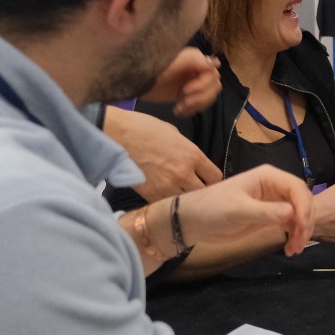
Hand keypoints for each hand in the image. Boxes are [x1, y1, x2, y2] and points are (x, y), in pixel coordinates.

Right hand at [106, 107, 221, 200]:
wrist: (118, 135)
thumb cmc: (146, 129)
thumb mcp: (175, 134)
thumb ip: (188, 151)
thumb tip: (193, 163)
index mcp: (193, 155)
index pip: (215, 177)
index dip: (213, 180)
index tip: (207, 181)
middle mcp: (184, 172)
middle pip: (204, 193)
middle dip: (202, 193)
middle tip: (195, 192)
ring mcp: (168, 186)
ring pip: (187, 203)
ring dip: (185, 201)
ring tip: (181, 199)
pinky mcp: (151, 195)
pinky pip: (167, 205)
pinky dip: (167, 204)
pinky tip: (165, 201)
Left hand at [137, 47, 222, 115]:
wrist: (135, 80)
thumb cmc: (153, 68)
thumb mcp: (174, 61)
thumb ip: (195, 59)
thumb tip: (216, 64)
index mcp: (197, 60)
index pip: (213, 74)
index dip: (203, 84)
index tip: (185, 90)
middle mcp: (198, 71)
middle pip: (214, 86)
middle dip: (200, 96)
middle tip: (183, 101)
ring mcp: (193, 84)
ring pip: (209, 97)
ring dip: (197, 104)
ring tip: (180, 107)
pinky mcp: (187, 96)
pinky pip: (200, 105)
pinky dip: (192, 110)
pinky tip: (178, 111)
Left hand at [177, 164, 313, 254]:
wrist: (194, 222)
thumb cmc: (212, 209)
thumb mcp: (238, 210)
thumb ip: (265, 212)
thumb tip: (291, 213)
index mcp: (268, 177)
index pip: (296, 187)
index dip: (304, 206)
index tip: (301, 227)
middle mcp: (274, 186)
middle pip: (302, 200)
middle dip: (305, 221)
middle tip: (299, 242)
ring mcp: (273, 201)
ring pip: (298, 213)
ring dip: (301, 231)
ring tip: (294, 250)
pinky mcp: (270, 216)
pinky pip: (290, 223)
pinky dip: (293, 235)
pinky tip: (290, 249)